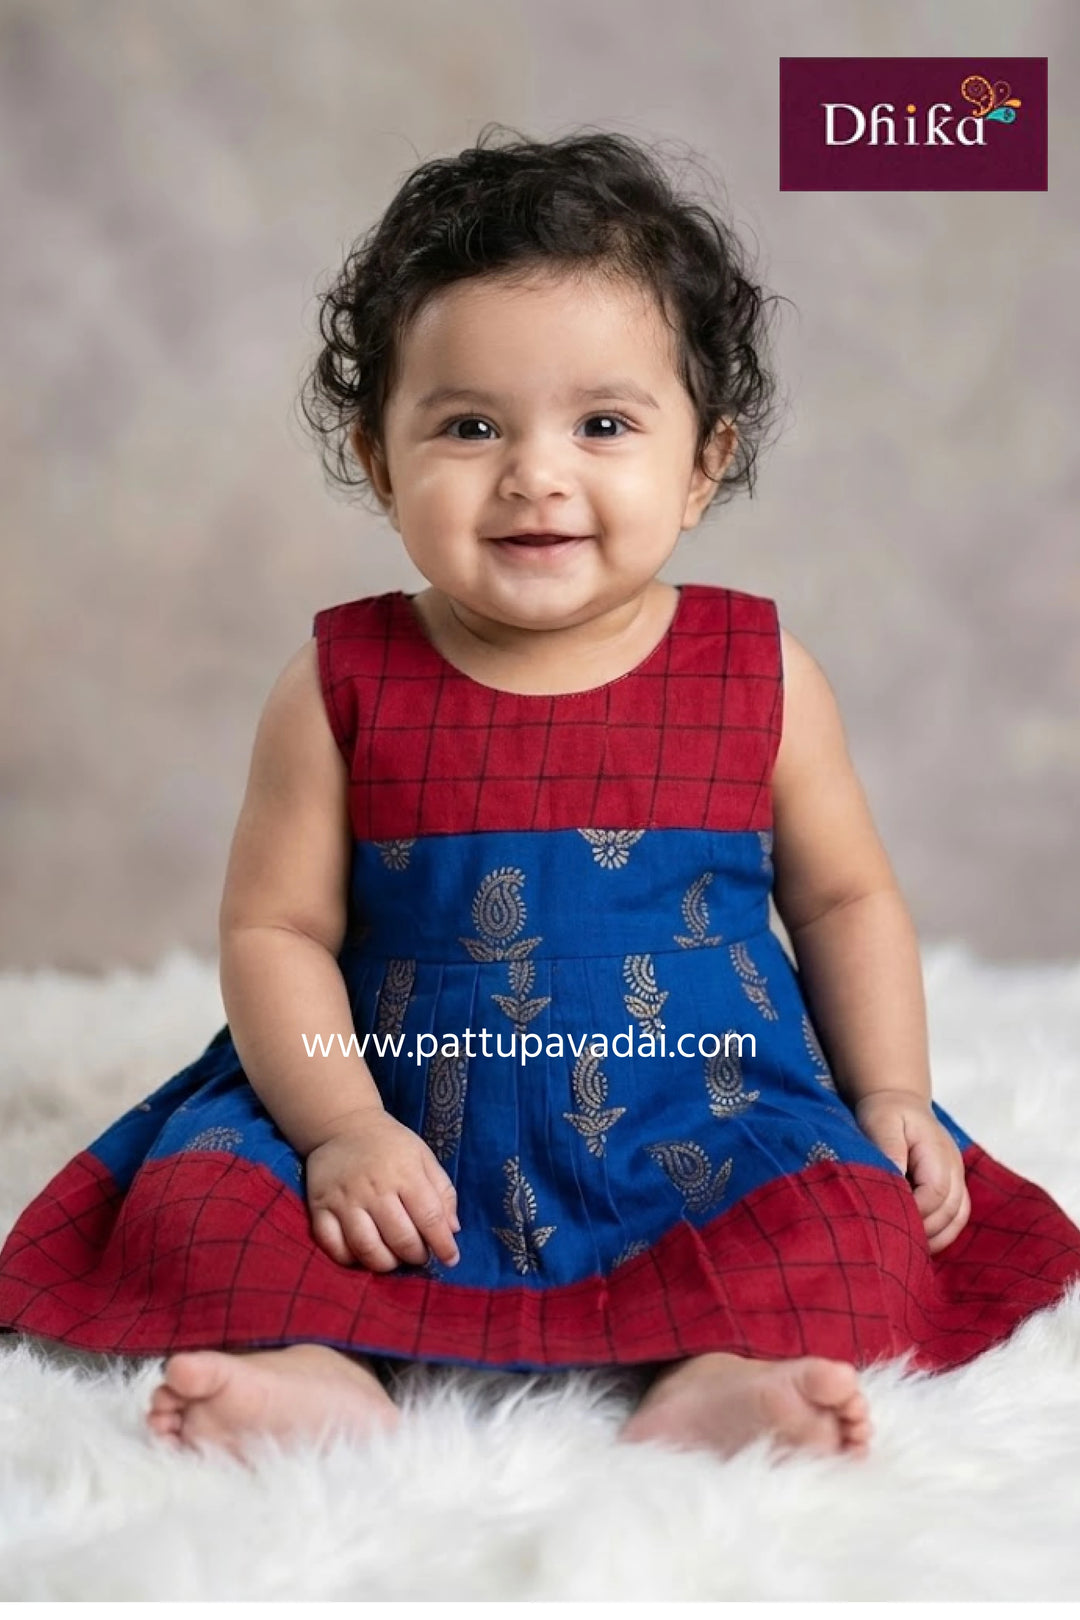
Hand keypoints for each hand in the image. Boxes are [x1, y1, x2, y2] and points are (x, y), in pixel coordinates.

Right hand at [304, 1108, 460, 1271]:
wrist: (343, 1126)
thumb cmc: (390, 1145)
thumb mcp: (423, 1157)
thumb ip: (442, 1191)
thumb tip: (452, 1230)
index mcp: (405, 1173)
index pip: (429, 1218)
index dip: (443, 1245)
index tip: (451, 1258)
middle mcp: (374, 1188)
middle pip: (400, 1239)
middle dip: (416, 1256)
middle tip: (419, 1255)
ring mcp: (344, 1200)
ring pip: (367, 1249)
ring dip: (386, 1263)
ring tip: (394, 1258)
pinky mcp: (319, 1207)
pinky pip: (333, 1247)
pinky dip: (349, 1259)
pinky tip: (361, 1254)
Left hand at [854, 1089, 970, 1254]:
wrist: (898, 1102)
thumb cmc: (886, 1112)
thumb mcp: (881, 1122)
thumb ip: (889, 1149)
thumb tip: (894, 1180)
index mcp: (938, 1151)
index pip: (935, 1192)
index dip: (915, 1210)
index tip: (887, 1217)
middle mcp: (954, 1167)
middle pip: (949, 1210)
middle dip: (923, 1228)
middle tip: (892, 1239)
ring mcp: (956, 1178)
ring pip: (957, 1218)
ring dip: (935, 1236)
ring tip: (906, 1246)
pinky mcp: (951, 1187)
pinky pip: (956, 1218)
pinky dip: (941, 1234)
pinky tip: (918, 1242)